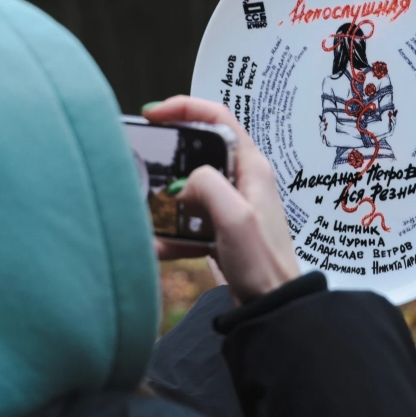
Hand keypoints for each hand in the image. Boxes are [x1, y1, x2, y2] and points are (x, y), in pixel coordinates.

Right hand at [144, 96, 299, 304]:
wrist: (272, 308)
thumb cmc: (264, 263)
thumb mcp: (235, 217)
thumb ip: (207, 184)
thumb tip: (182, 181)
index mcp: (250, 167)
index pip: (217, 117)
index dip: (184, 108)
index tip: (153, 114)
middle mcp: (241, 180)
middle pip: (197, 150)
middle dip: (168, 158)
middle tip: (143, 162)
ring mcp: (229, 204)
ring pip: (187, 188)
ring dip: (164, 202)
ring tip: (146, 214)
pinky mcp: (219, 228)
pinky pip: (186, 220)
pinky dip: (170, 232)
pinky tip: (158, 247)